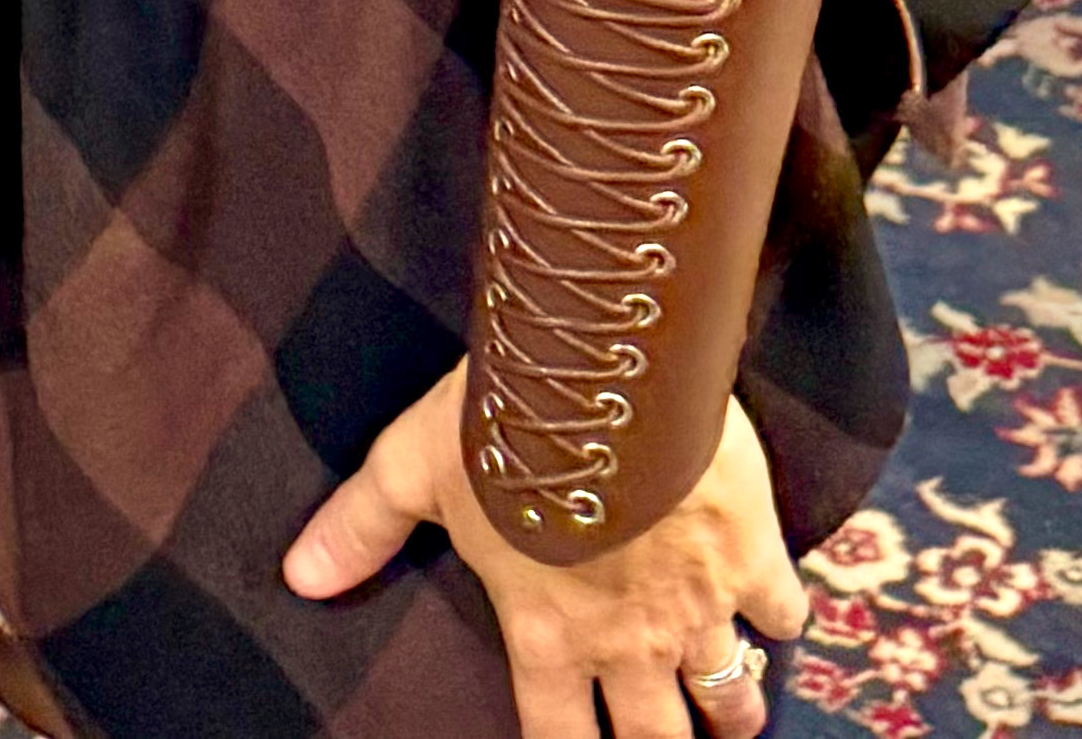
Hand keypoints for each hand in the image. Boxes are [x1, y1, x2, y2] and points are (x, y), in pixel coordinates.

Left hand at [283, 364, 806, 738]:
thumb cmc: (500, 426)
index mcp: (547, 635)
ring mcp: (698, 609)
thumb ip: (360, 526)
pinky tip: (775, 607)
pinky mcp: (753, 558)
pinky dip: (781, 615)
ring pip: (731, 696)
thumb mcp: (410, 468)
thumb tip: (297, 577)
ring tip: (729, 707)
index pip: (559, 738)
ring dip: (730, 706)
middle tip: (664, 738)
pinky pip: (785, 612)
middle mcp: (628, 643)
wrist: (606, 379)